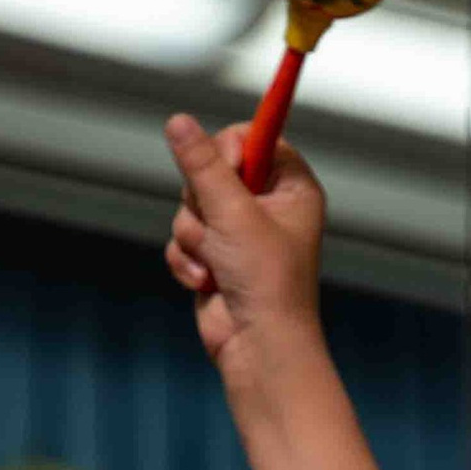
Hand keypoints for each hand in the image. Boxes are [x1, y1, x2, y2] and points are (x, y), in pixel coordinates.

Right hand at [163, 114, 327, 385]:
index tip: (223, 167)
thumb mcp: (233, 213)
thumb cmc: (265, 282)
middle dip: (203, 202)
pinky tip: (207, 282)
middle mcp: (268, 205)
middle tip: (220, 226)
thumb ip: (203, 166)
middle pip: (213, 169)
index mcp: (292, 187)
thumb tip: (178, 122)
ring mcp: (239, 232)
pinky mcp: (215, 256)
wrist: (258, 347)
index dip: (231, 148)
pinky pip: (182, 238)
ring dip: (194, 236)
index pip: (255, 136)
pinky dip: (188, 260)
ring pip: (190, 206)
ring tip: (218, 262)